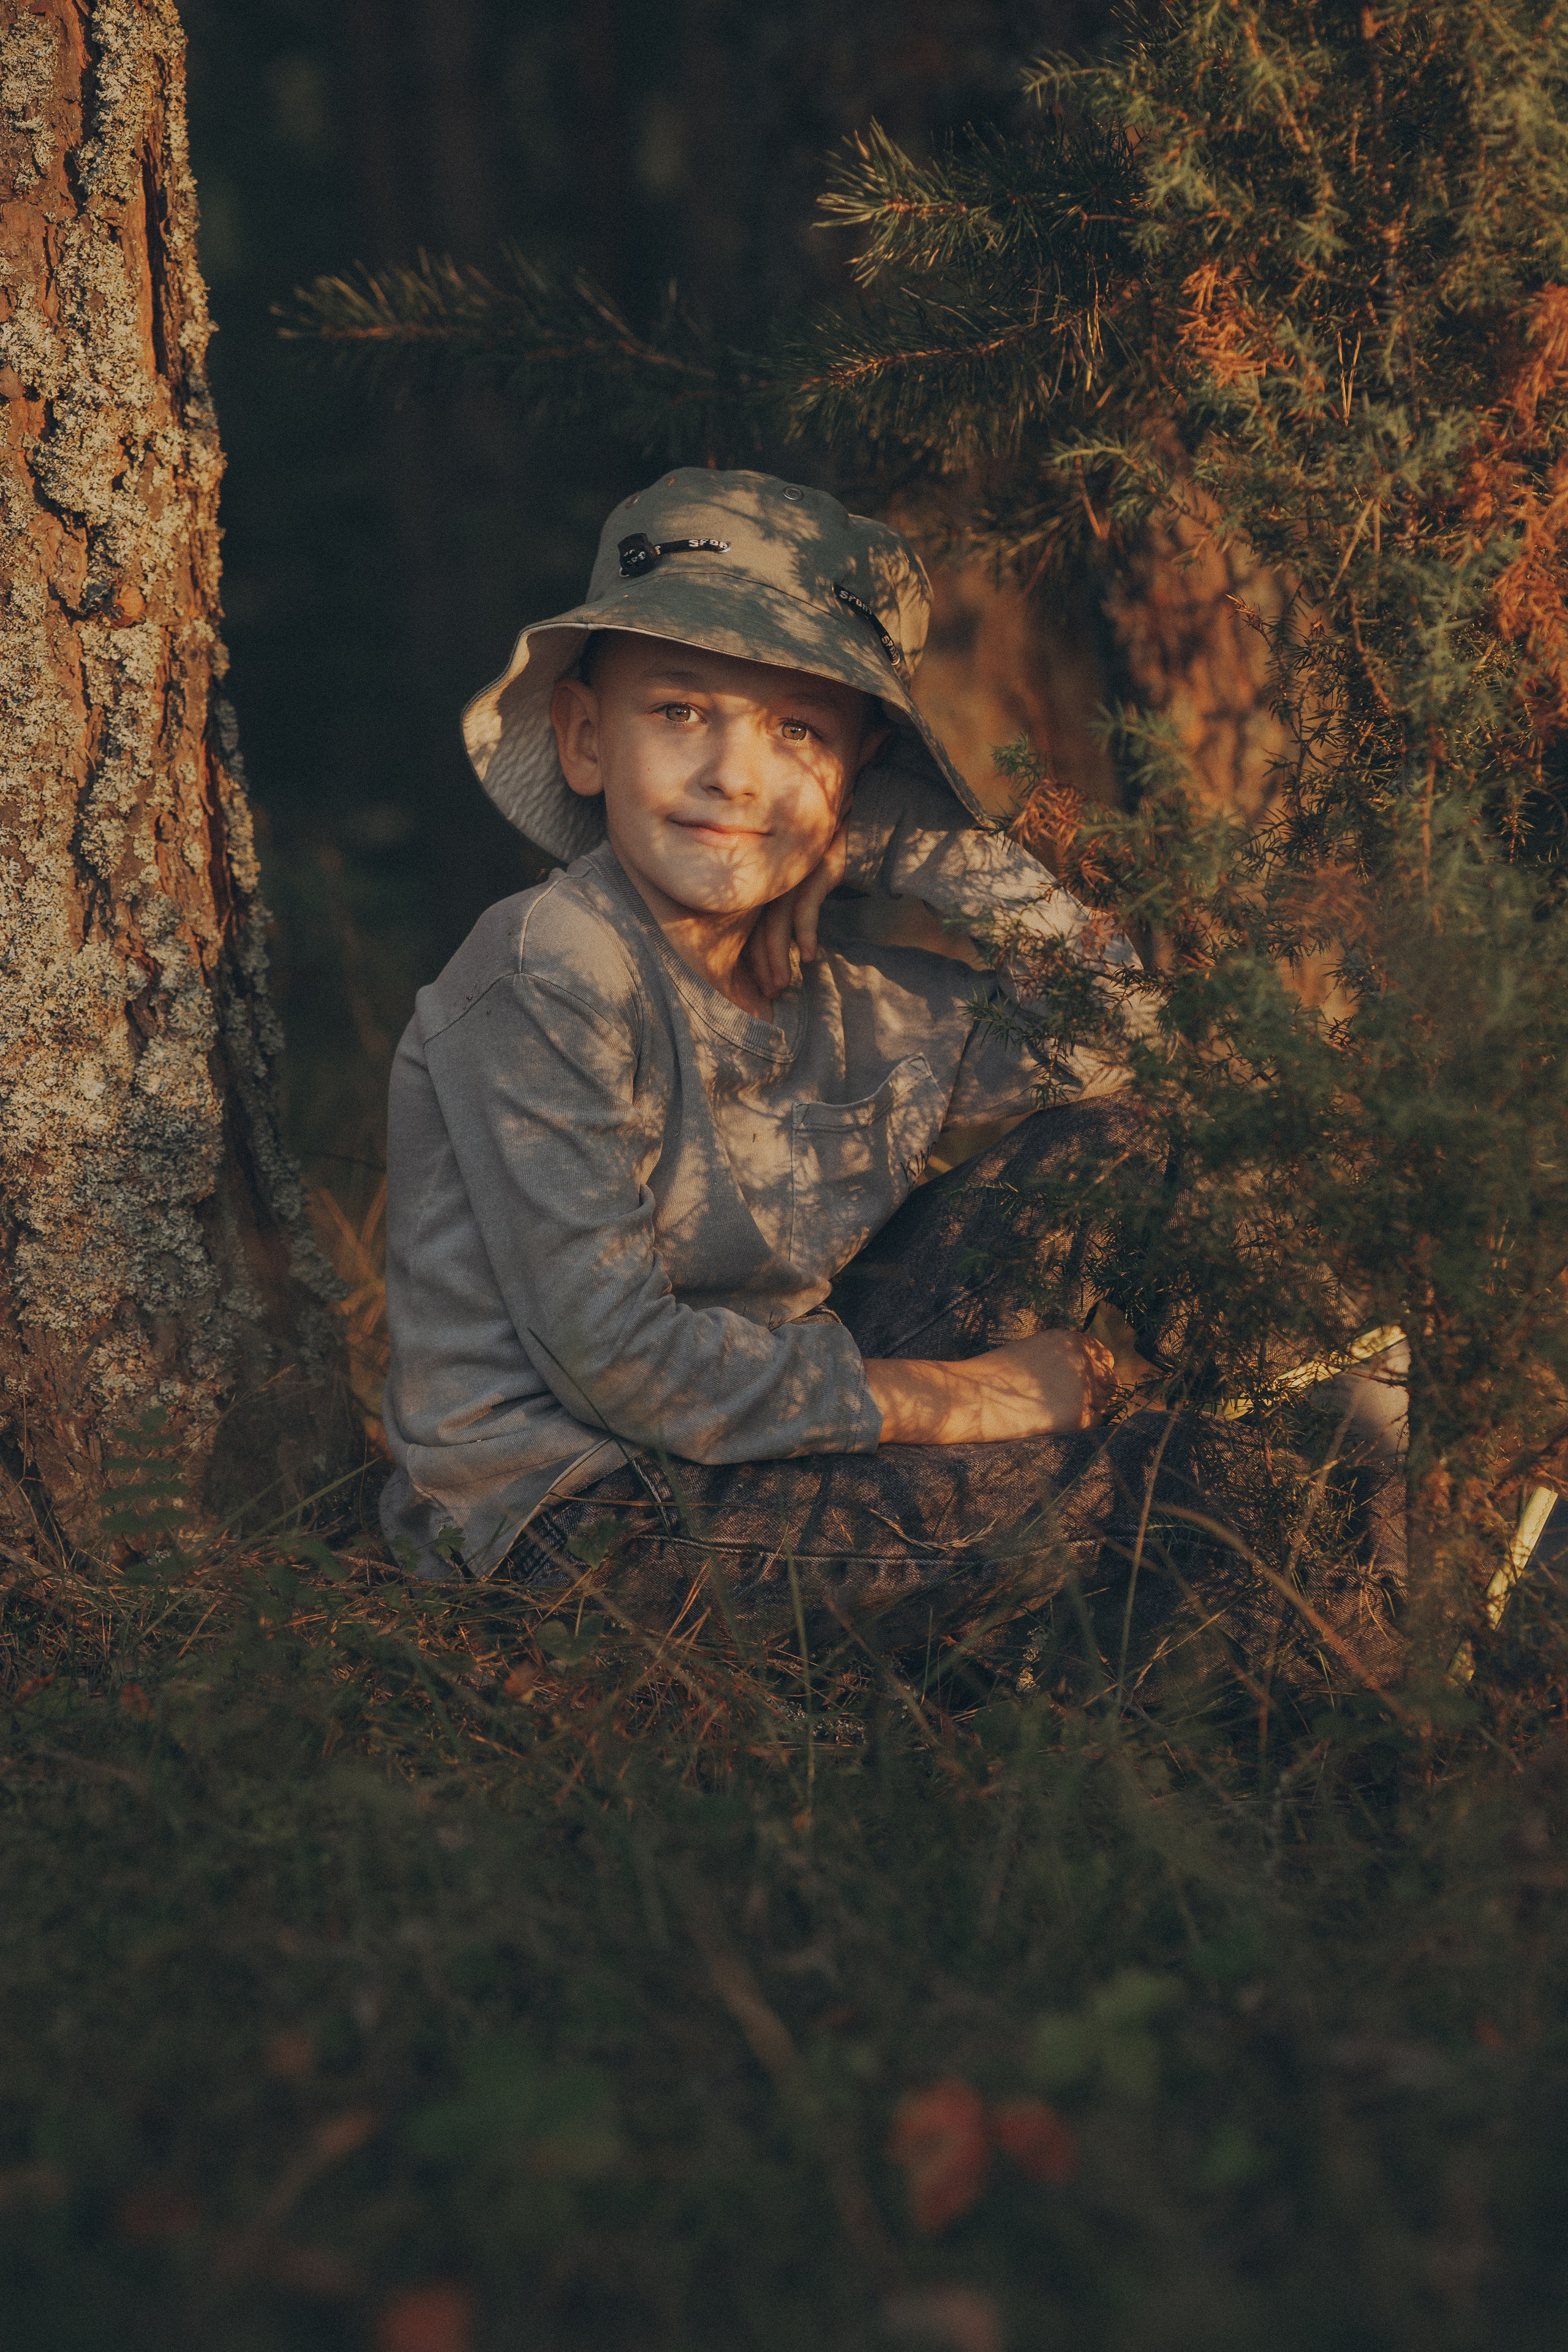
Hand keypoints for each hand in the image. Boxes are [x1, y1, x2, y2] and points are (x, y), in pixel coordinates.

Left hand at [745, 821, 849, 999]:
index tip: (763, 987)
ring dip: (778, 956)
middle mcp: (777, 878)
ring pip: (778, 922)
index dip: (756, 959)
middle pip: (761, 927)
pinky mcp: (818, 869)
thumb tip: (792, 949)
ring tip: (781, 984)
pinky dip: (806, 933)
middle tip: (770, 994)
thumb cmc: (835, 861)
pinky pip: (806, 906)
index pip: (754, 927)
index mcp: (771, 884)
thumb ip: (794, 909)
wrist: (864, 827)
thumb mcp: (809, 886)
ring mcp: (795, 873)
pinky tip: (810, 956)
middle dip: (764, 964)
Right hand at [864, 1328, 1118, 1446]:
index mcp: (1071, 1340)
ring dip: (1092, 1408)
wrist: (976, 1396)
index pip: (1102, 1355)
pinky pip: (1097, 1422)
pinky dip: (1084, 1426)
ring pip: (1106, 1401)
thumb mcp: (1032, 1352)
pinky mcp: (1081, 1415)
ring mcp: (1085, 1387)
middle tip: (1076, 1404)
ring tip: (1064, 1416)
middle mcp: (1084, 1360)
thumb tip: (1081, 1374)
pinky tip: (1061, 1427)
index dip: (1096, 1370)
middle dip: (1098, 1391)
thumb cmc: (995, 1375)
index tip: (1088, 1383)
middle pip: (1109, 1378)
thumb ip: (1060, 1358)